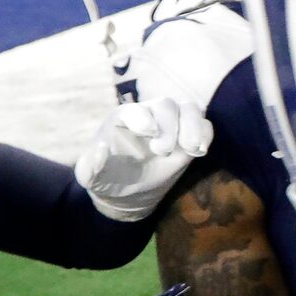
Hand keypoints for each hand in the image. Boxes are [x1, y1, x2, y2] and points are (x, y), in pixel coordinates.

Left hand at [75, 95, 216, 221]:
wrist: (128, 190)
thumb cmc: (107, 177)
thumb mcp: (90, 176)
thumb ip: (90, 166)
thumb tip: (100, 150)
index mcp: (122, 119)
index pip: (134, 110)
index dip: (143, 118)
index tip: (149, 132)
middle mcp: (149, 115)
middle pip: (166, 105)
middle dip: (168, 126)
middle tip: (162, 151)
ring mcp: (172, 124)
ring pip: (189, 109)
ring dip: (193, 126)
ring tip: (192, 149)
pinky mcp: (188, 136)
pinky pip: (204, 126)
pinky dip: (205, 134)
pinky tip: (199, 152)